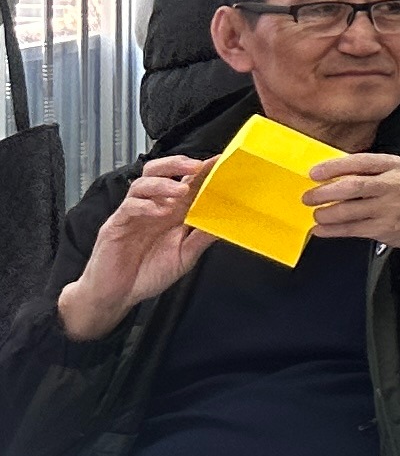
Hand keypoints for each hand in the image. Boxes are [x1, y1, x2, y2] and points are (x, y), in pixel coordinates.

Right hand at [54, 158, 213, 340]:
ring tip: (181, 190)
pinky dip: (144, 205)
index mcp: (171, 212)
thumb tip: (227, 222)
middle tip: (196, 166)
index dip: (201, 171)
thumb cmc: (148, 273)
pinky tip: (158, 210)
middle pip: (158, 173)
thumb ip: (201, 238)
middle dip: (176, 164)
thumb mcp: (184, 256)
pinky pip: (128, 207)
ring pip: (142, 185)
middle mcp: (152, 208)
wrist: (117, 295)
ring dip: (163, 183)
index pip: (185, 183)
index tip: (219, 161)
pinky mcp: (116, 225)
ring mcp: (133, 214)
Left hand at [300, 152, 399, 268]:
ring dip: (325, 214)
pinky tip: (321, 229)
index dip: (332, 167)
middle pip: (351, 186)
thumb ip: (373, 172)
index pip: (359, 162)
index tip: (314, 173)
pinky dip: (331, 230)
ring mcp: (390, 208)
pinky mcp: (385, 229)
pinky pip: (350, 229)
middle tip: (309, 197)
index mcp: (396, 166)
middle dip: (323, 193)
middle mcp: (394, 185)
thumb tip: (334, 174)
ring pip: (347, 210)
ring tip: (317, 214)